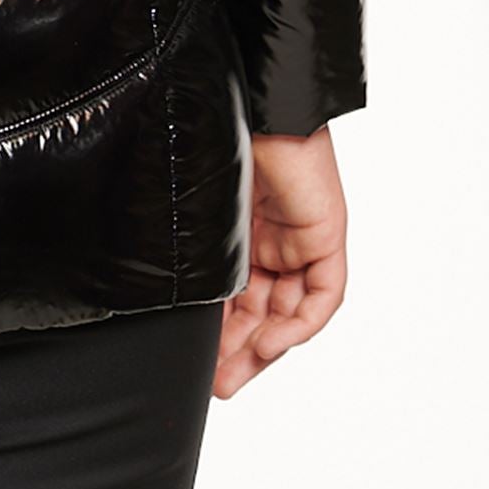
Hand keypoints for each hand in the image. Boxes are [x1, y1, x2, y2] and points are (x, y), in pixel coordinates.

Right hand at [214, 123, 347, 399]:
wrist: (254, 104)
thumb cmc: (216, 140)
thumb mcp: (201, 214)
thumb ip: (192, 254)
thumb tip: (162, 295)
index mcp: (244, 229)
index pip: (240, 295)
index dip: (224, 334)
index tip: (203, 365)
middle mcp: (275, 238)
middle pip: (266, 311)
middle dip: (243, 352)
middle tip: (219, 384)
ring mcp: (302, 238)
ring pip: (291, 311)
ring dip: (267, 347)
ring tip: (235, 373)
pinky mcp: (326, 236)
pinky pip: (323, 297)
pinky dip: (299, 325)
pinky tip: (270, 341)